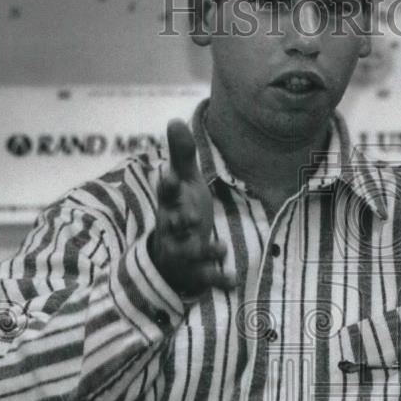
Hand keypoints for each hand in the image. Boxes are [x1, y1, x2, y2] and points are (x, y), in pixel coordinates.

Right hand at [149, 120, 235, 297]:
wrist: (172, 259)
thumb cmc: (181, 212)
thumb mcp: (184, 184)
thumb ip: (182, 156)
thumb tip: (174, 120)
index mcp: (171, 206)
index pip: (166, 194)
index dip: (167, 186)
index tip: (168, 175)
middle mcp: (172, 229)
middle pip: (173, 224)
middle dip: (180, 221)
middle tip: (190, 217)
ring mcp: (182, 253)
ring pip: (188, 253)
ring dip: (203, 251)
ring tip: (220, 248)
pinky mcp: (195, 273)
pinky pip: (205, 278)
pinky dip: (218, 280)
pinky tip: (233, 280)